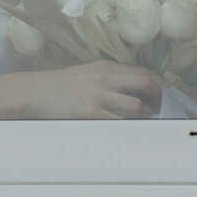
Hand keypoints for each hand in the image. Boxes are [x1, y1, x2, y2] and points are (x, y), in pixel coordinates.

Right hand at [21, 61, 162, 119]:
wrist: (35, 92)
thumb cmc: (60, 86)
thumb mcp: (87, 73)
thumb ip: (110, 78)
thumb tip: (134, 91)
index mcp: (106, 67)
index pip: (143, 71)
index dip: (159, 84)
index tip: (161, 96)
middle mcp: (106, 78)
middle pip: (146, 84)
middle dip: (158, 99)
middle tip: (156, 110)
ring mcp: (99, 96)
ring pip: (136, 107)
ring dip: (142, 117)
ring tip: (138, 122)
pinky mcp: (91, 113)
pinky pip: (119, 123)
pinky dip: (127, 128)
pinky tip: (124, 130)